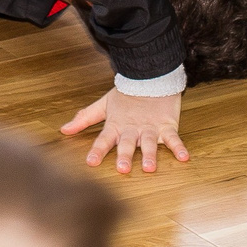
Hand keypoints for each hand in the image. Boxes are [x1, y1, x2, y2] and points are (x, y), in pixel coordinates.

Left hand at [62, 88, 188, 174]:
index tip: (91, 162)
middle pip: (128, 144)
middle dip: (125, 156)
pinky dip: (179, 147)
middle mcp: (132, 129)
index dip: (97, 150)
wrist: (151, 77)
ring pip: (149, 143)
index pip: (104, 139)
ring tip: (149, 167)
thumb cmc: (126, 95)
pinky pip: (174, 138)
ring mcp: (150, 128)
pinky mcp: (167, 126)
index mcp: (116, 125)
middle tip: (122, 169)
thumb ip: (84, 118)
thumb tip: (63, 130)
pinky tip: (184, 157)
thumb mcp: (103, 105)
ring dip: (150, 155)